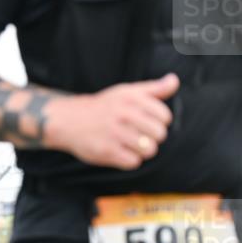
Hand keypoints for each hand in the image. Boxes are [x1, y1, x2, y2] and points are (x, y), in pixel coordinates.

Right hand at [44, 73, 178, 170]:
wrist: (69, 121)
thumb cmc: (103, 107)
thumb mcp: (126, 92)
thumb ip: (153, 89)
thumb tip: (174, 81)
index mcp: (132, 99)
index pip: (165, 117)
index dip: (158, 122)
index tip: (145, 122)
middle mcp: (124, 115)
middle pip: (159, 134)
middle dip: (152, 137)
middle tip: (138, 135)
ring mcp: (115, 134)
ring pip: (149, 150)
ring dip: (142, 150)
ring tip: (130, 145)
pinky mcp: (106, 151)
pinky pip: (133, 162)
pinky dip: (129, 160)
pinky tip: (120, 152)